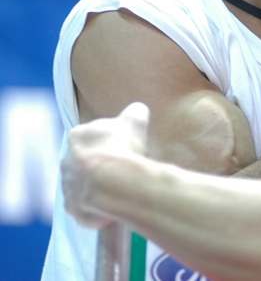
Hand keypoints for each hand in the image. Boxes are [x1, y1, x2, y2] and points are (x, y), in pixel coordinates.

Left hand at [62, 102, 149, 228]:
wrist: (115, 182)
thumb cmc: (124, 147)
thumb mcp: (136, 120)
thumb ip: (134, 113)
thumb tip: (137, 110)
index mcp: (77, 136)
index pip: (91, 135)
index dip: (109, 140)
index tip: (123, 146)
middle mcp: (66, 160)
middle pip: (84, 160)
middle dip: (100, 164)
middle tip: (121, 167)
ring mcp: (67, 186)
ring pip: (83, 184)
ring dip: (98, 186)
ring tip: (120, 188)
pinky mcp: (73, 207)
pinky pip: (85, 207)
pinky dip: (97, 207)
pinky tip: (114, 205)